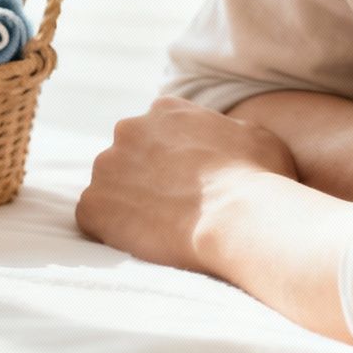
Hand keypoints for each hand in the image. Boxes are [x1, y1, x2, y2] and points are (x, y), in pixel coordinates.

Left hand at [76, 96, 297, 272]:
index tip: (184, 181)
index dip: (169, 159)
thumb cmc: (258, 178)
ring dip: (126, 204)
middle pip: (127, 156)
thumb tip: (221, 135)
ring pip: (109, 186)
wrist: (239, 217)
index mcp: (164, 110)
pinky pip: (94, 219)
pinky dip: (111, 231)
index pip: (156, 131)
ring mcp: (106, 168)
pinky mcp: (93, 206)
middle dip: (143, 178)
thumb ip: (225, 129)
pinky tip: (141, 241)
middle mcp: (127, 130)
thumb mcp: (256, 135)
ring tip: (158, 228)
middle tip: (170, 206)